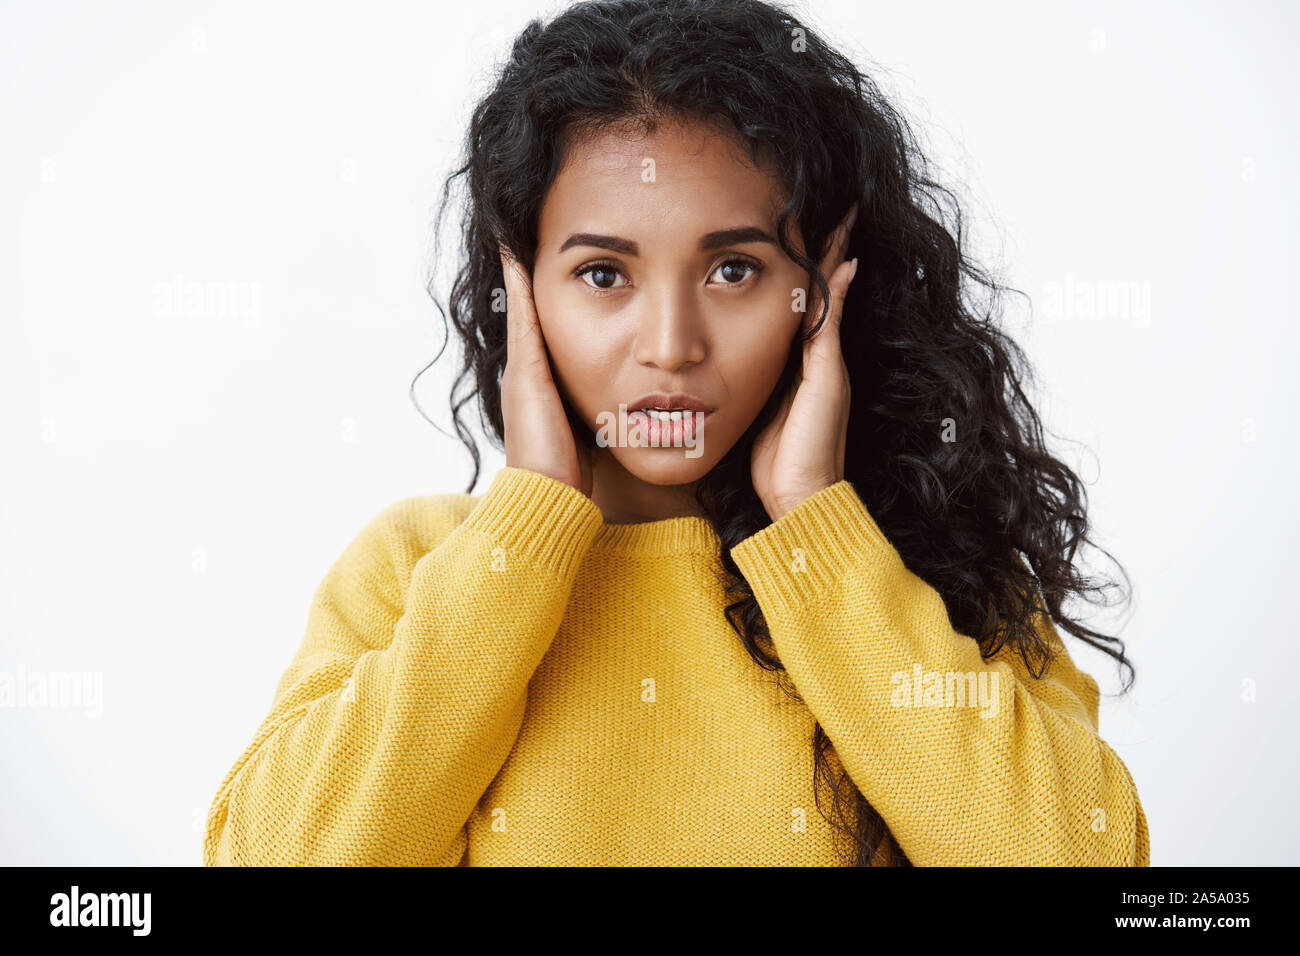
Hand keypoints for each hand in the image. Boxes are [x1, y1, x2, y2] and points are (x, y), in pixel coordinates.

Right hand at [498, 244, 593, 496]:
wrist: (549, 502)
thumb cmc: (575, 478)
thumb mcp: (592, 434)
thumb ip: (600, 413)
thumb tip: (633, 406)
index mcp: (542, 387)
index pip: (546, 332)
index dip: (553, 299)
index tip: (557, 267)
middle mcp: (527, 375)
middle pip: (531, 313)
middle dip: (529, 276)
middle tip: (528, 234)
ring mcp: (523, 373)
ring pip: (524, 309)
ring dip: (520, 272)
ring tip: (519, 233)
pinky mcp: (525, 374)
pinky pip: (523, 319)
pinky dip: (518, 286)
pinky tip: (518, 255)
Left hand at [750, 204, 858, 521]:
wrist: (798, 499)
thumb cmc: (772, 469)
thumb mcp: (751, 420)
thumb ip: (743, 396)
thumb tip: (706, 383)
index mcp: (797, 370)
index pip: (800, 312)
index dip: (797, 278)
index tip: (792, 245)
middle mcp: (818, 363)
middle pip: (820, 295)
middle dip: (822, 256)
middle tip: (829, 216)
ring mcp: (827, 366)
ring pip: (829, 299)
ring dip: (833, 259)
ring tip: (840, 222)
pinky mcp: (829, 374)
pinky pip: (833, 319)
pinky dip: (837, 288)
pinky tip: (842, 260)